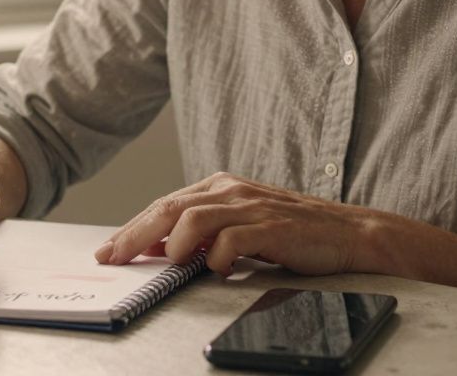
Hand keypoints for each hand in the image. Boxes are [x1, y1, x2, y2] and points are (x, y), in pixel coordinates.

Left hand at [95, 172, 375, 275]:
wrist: (348, 233)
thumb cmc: (293, 232)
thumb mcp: (240, 225)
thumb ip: (204, 233)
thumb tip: (159, 248)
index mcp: (220, 187)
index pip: (165, 204)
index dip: (132, 228)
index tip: (108, 250)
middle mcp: (231, 191)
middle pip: (169, 208)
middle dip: (134, 234)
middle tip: (113, 257)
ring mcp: (251, 206)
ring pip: (193, 218)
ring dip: (174, 244)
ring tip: (169, 263)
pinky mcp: (272, 226)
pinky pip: (231, 239)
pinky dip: (217, 257)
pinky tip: (216, 269)